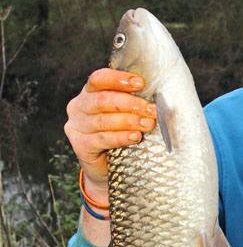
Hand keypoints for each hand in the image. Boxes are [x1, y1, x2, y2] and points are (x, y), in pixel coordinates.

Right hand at [64, 68, 156, 197]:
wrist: (105, 167)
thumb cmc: (119, 133)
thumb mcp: (123, 113)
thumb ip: (133, 101)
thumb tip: (162, 96)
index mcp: (89, 92)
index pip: (99, 79)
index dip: (119, 79)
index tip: (141, 83)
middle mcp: (79, 107)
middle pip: (103, 100)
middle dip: (131, 104)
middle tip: (152, 110)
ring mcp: (77, 126)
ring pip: (103, 120)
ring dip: (129, 121)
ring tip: (148, 124)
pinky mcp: (80, 145)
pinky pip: (102, 139)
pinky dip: (121, 137)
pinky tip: (136, 137)